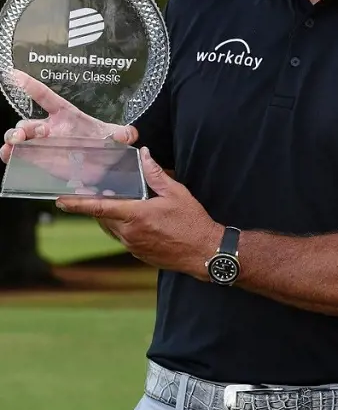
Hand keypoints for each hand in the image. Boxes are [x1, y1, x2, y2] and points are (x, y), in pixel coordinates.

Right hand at [1, 70, 136, 167]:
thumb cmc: (103, 143)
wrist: (101, 166)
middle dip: (22, 127)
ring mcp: (41, 143)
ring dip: (13, 138)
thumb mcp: (114, 135)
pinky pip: (17, 154)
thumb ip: (123, 133)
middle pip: (27, 122)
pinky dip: (9, 154)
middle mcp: (50, 127)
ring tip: (14, 144)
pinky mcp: (38, 159)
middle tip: (26, 134)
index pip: (46, 96)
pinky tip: (8, 155)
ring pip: (18, 136)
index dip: (30, 85)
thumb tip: (129, 134)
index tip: (14, 74)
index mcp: (65, 115)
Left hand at [55, 147, 220, 279]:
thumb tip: (144, 155)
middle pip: (104, 218)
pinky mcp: (138, 253)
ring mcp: (133, 245)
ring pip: (113, 229)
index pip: (99, 208)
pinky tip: (142, 221)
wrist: (204, 252)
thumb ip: (156, 175)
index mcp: (136, 216)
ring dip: (114, 217)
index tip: (61, 201)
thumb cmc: (192, 222)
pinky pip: (124, 238)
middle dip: (100, 206)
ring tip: (125, 205)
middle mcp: (129, 233)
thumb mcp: (177, 193)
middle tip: (100, 194)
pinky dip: (126, 227)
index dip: (78, 204)